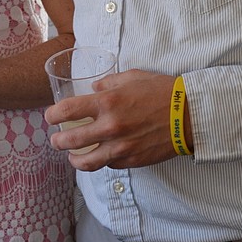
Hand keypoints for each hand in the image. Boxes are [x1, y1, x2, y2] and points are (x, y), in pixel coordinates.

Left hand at [45, 70, 189, 170]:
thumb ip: (108, 83)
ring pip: (85, 162)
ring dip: (74, 160)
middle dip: (57, 141)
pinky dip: (101, 161)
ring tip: (72, 157)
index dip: (52, 115)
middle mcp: (110, 127)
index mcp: (107, 103)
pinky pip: (108, 165)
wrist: (190, 115)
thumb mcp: (133, 77)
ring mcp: (121, 147)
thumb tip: (94, 89)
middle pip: (70, 141)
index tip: (50, 117)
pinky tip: (101, 155)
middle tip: (56, 140)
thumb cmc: (163, 92)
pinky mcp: (132, 160)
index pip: (67, 112)